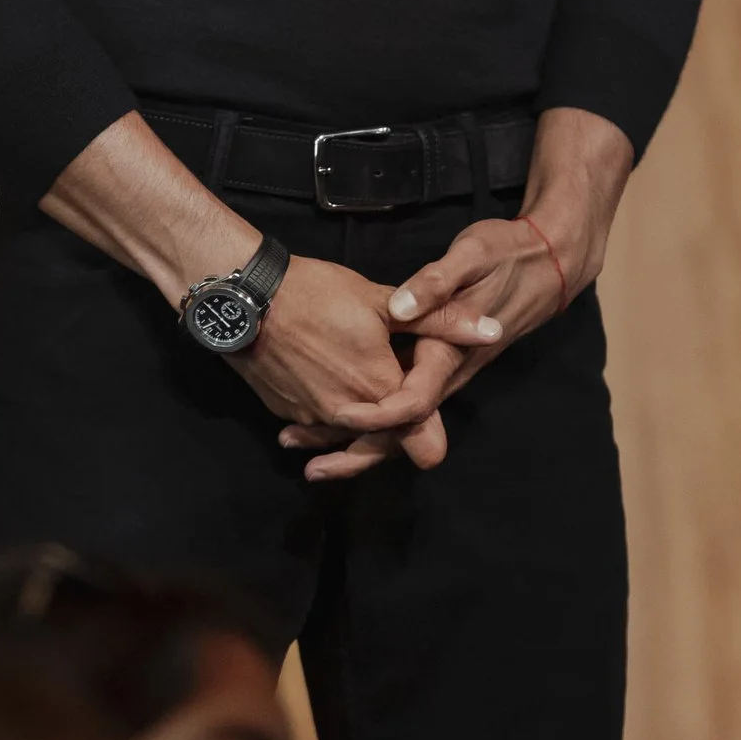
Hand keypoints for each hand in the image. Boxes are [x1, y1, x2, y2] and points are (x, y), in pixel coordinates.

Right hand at [232, 253, 461, 446]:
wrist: (247, 298)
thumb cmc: (318, 294)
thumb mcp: (384, 301)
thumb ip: (442, 321)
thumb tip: (493, 329)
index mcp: (379, 390)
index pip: (422, 439)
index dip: (431, 435)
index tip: (432, 424)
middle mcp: (348, 415)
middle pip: (384, 444)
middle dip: (396, 432)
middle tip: (401, 413)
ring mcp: (313, 417)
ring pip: (348, 437)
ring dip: (359, 428)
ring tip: (362, 408)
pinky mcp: (287, 412)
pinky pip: (317, 427)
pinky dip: (325, 419)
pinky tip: (324, 396)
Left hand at [281, 105, 633, 485]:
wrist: (546, 264)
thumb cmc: (506, 258)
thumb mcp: (472, 258)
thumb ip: (437, 285)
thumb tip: (401, 306)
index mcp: (450, 354)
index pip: (413, 402)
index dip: (376, 416)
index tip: (338, 417)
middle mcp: (447, 374)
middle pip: (401, 428)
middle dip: (354, 449)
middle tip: (306, 463)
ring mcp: (442, 375)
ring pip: (397, 424)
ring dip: (351, 440)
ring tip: (298, 448)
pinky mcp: (436, 368)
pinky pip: (399, 407)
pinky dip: (363, 418)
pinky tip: (324, 418)